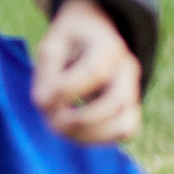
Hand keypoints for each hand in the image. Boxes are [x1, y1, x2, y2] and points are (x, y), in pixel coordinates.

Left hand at [31, 0, 141, 144]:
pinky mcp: (130, 109)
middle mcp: (126, 71)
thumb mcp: (53, 42)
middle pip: (116, 102)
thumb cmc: (70, 40)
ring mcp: (132, 91)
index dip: (67, 89)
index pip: (95, 71)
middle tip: (53, 121)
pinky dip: (99, 138)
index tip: (41, 96)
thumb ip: (47, 69)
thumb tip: (43, 103)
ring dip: (88, 134)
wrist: (96, 35)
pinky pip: (126, 132)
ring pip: (123, 125)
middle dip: (82, 119)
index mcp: (109, 47)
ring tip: (61, 127)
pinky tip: (75, 132)